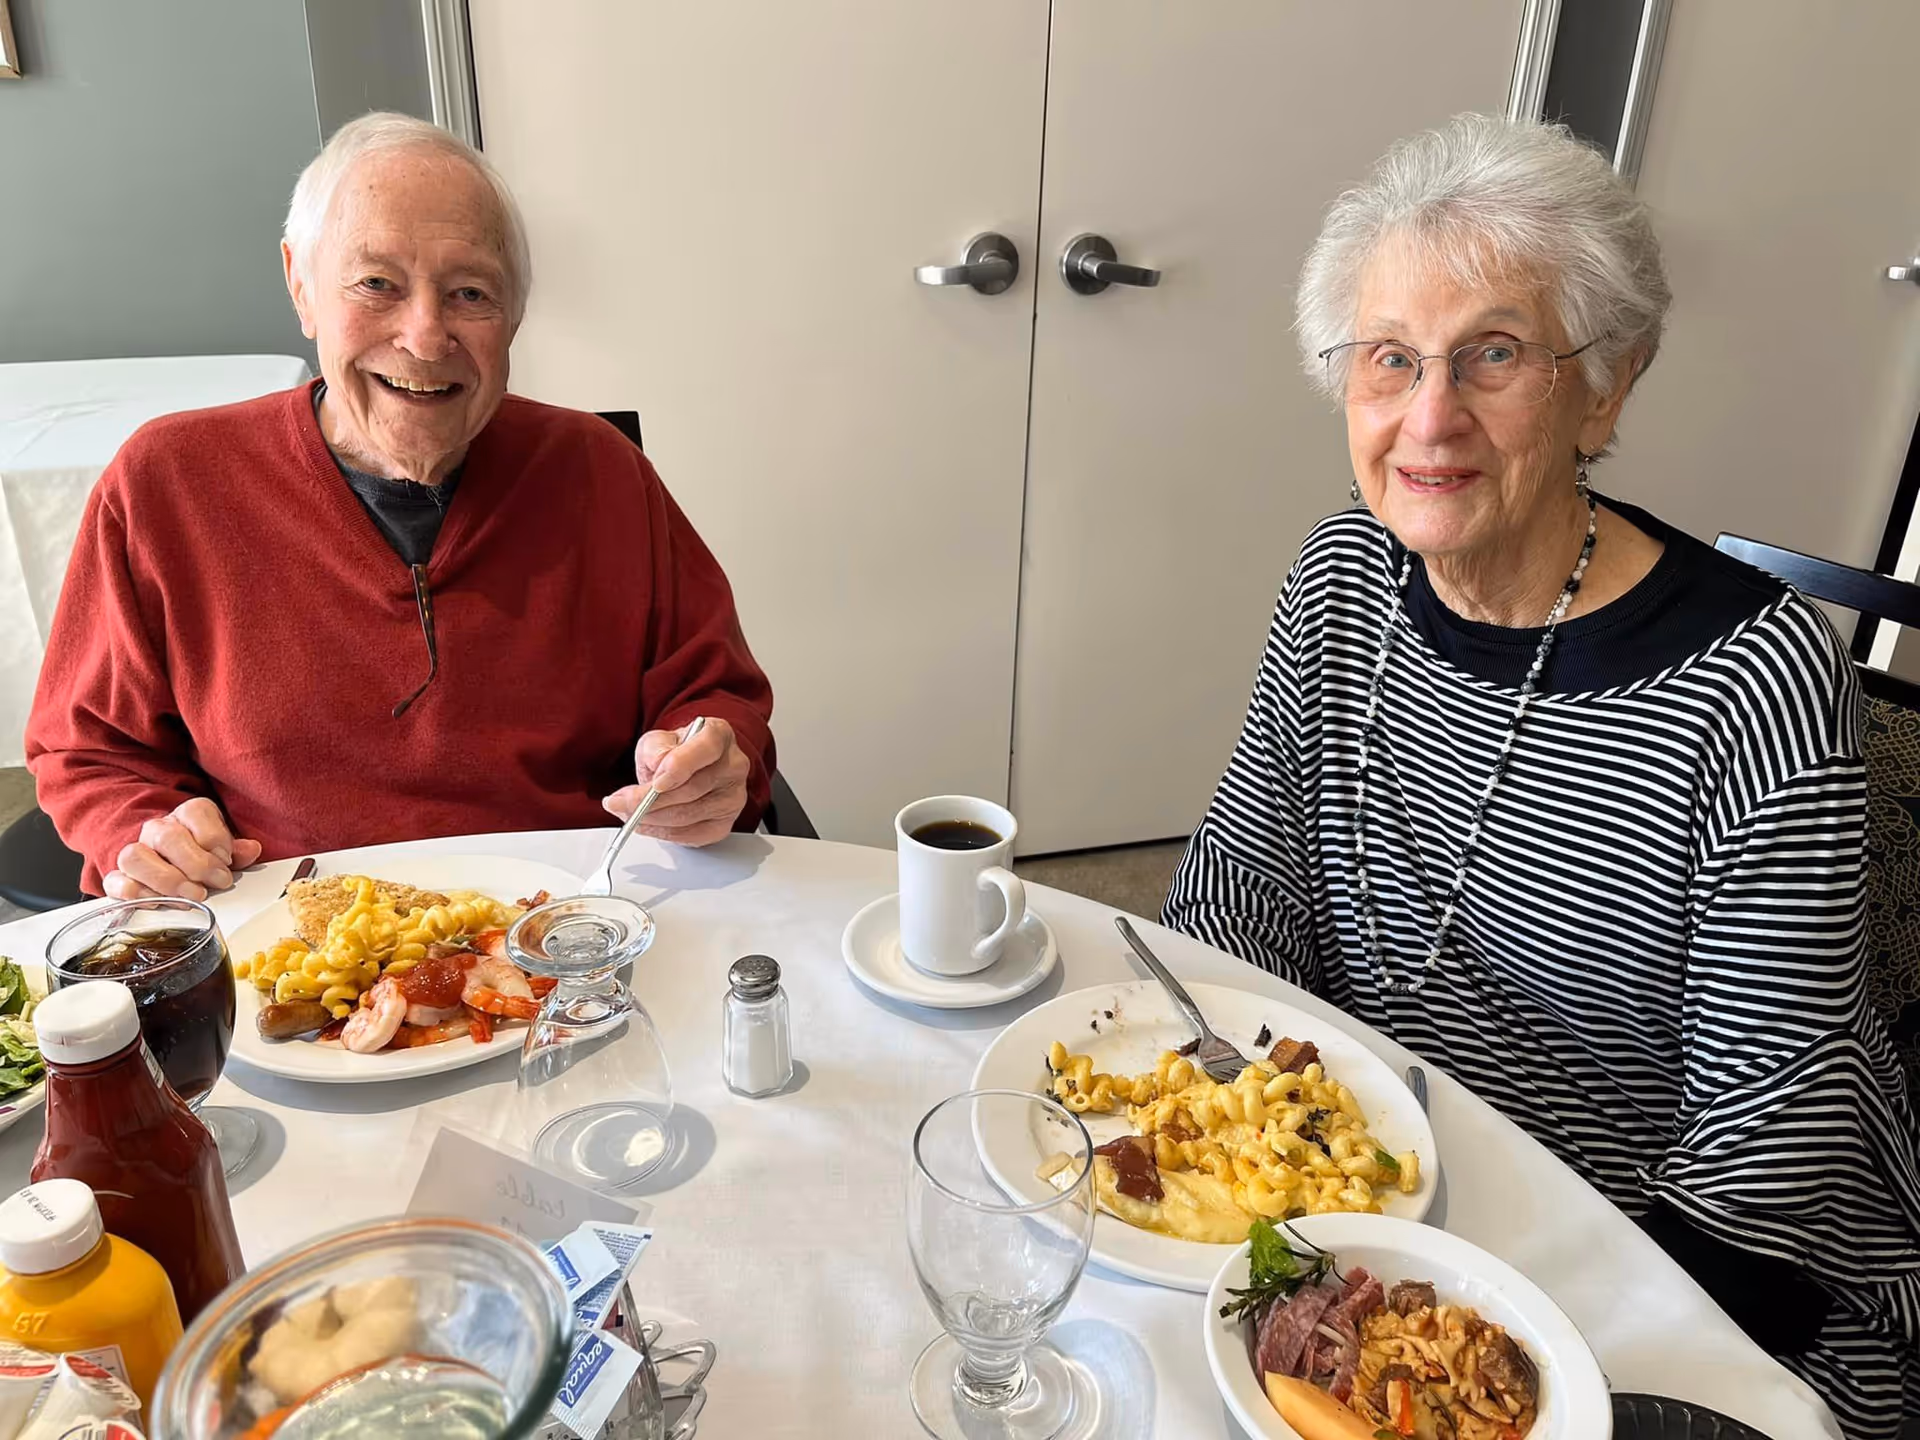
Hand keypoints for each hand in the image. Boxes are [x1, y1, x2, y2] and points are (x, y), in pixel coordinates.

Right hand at [104, 797, 263, 900]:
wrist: (174, 864)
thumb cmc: (206, 857)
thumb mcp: (227, 851)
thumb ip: (239, 851)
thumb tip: (251, 850)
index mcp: (188, 815)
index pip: (195, 813)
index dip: (214, 838)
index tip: (227, 860)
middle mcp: (158, 830)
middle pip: (167, 837)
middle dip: (196, 864)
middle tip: (216, 883)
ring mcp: (136, 852)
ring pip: (134, 857)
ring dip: (166, 880)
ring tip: (192, 896)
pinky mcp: (119, 877)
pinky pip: (114, 881)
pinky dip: (135, 893)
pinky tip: (159, 903)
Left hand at [602, 717, 749, 846]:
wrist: (689, 771)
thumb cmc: (676, 753)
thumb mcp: (657, 741)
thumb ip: (655, 748)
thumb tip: (658, 764)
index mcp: (719, 735)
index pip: (706, 748)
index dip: (681, 766)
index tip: (655, 782)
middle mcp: (733, 766)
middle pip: (692, 789)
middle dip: (650, 799)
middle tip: (620, 802)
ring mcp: (732, 798)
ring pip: (687, 815)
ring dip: (650, 817)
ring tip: (626, 811)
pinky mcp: (724, 824)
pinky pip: (689, 835)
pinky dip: (661, 832)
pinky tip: (646, 823)